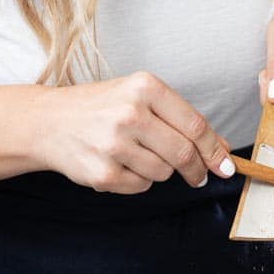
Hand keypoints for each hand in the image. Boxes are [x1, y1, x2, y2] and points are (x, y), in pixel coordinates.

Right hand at [38, 72, 234, 193]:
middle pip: (184, 153)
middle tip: (198, 177)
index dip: (215, 150)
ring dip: (160, 171)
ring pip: (163, 172)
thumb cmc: (100, 107)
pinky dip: (138, 181)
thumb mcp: (138, 97)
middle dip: (197, 170)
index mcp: (144, 87)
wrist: (47, 121)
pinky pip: (141, 186)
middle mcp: (129, 113)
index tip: (226, 165)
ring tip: (136, 155)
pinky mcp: (103, 173)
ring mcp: (114, 144)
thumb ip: (180, 118)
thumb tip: (221, 149)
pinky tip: (119, 164)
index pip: (195, 126)